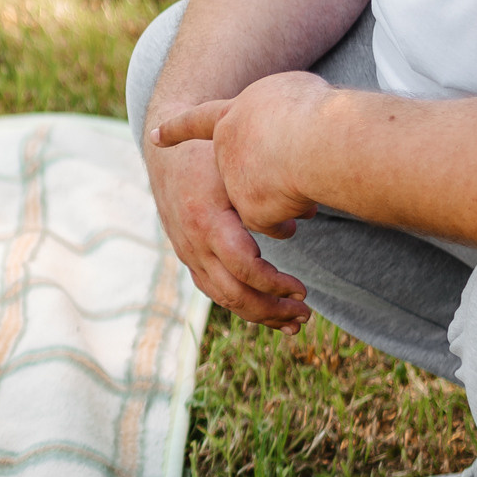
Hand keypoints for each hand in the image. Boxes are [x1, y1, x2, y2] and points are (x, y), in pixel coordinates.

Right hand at [143, 80, 324, 333]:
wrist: (166, 154)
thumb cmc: (209, 154)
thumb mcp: (236, 165)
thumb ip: (268, 191)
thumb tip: (310, 213)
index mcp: (206, 220)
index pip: (242, 267)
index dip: (274, 284)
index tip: (303, 289)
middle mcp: (192, 243)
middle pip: (232, 292)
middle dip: (271, 309)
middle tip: (305, 314)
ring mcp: (187, 253)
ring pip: (222, 297)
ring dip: (259, 314)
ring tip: (293, 322)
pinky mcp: (189, 257)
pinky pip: (214, 289)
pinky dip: (241, 303)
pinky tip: (267, 310)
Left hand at [153, 72, 330, 236]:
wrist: (311, 143)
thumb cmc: (308, 110)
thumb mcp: (288, 89)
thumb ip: (276, 105)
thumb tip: (286, 117)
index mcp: (232, 115)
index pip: (197, 121)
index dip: (176, 129)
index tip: (154, 137)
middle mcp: (225, 148)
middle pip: (242, 167)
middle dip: (267, 169)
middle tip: (293, 161)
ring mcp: (233, 181)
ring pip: (262, 196)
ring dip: (284, 193)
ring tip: (303, 177)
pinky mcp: (249, 212)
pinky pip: (276, 222)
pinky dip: (292, 213)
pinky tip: (303, 198)